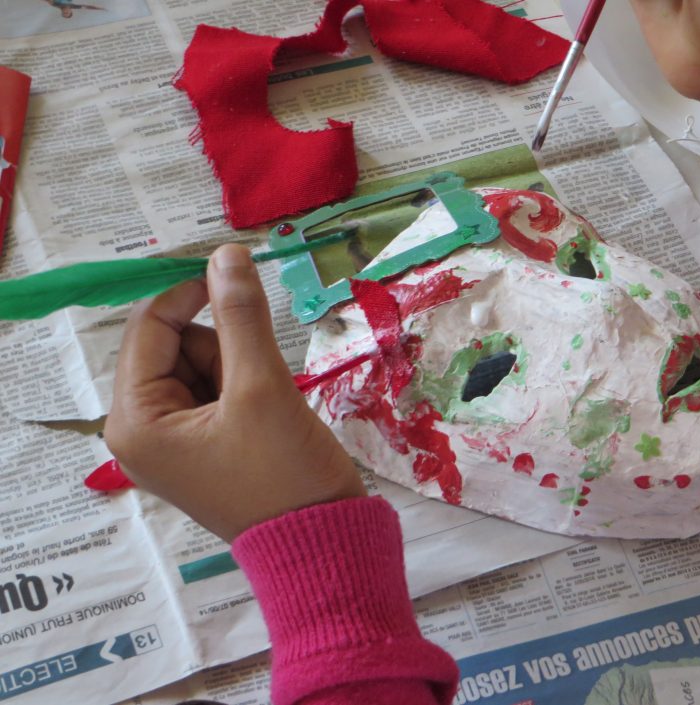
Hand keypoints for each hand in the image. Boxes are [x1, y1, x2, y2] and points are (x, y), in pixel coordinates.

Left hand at [104, 244, 365, 541]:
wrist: (324, 543)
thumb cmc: (284, 473)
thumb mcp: (262, 387)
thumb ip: (242, 316)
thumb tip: (227, 254)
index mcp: (135, 421)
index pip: (150, 328)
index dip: (191, 293)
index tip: (238, 272)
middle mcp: (143, 431)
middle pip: (175, 346)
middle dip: (224, 345)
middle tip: (259, 378)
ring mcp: (176, 441)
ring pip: (202, 364)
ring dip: (240, 366)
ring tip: (268, 406)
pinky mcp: (206, 447)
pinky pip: (218, 390)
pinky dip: (247, 387)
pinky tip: (269, 416)